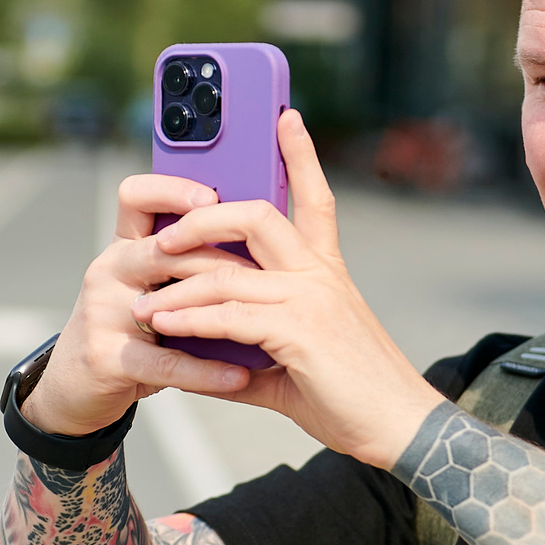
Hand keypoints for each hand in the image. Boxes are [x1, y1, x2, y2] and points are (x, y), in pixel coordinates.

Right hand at [18, 172, 259, 436]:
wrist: (77, 386)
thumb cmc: (129, 330)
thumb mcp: (152, 286)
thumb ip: (189, 262)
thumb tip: (259, 242)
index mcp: (125, 245)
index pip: (137, 196)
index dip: (172, 190)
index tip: (212, 197)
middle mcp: (110, 270)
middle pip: (162, 247)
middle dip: (216, 256)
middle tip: (263, 271)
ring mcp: (102, 313)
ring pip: (164, 301)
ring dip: (216, 310)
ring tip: (260, 321)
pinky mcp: (106, 357)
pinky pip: (165, 361)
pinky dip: (206, 370)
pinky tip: (238, 376)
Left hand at [129, 110, 444, 467]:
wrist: (399, 428)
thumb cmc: (353, 397)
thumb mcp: (294, 365)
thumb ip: (249, 354)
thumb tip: (204, 362)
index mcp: (326, 273)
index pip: (315, 198)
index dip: (300, 154)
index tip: (286, 116)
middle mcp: (319, 274)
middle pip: (258, 215)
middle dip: (202, 217)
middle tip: (164, 237)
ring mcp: (310, 298)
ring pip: (229, 271)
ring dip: (179, 284)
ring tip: (145, 302)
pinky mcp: (299, 330)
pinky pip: (229, 315)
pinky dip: (190, 319)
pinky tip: (165, 325)